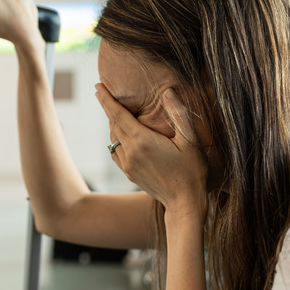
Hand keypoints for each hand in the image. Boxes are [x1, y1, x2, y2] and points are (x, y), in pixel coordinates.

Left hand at [95, 83, 207, 216]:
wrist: (184, 202)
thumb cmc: (192, 171)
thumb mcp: (190, 141)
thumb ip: (179, 114)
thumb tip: (168, 91)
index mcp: (143, 140)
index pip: (118, 114)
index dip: (106, 99)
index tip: (97, 86)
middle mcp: (130, 152)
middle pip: (113, 124)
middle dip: (108, 107)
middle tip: (103, 92)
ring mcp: (127, 164)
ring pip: (112, 138)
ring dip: (112, 124)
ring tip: (114, 111)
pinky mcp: (128, 173)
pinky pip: (115, 152)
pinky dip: (115, 139)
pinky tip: (121, 135)